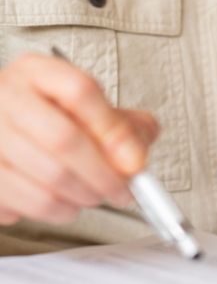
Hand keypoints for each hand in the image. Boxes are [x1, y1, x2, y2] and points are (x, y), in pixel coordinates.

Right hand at [0, 53, 158, 224]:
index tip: (135, 160)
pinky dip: (56, 211)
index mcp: (37, 73)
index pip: (80, 91)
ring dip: (84, 197)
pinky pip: (28, 203)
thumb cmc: (53, 119)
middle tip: (122, 190)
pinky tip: (64, 203)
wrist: (4, 128)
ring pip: (49, 177)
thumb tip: (136, 159)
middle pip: (64, 138)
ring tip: (94, 196)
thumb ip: (126, 127)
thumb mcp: (92, 110)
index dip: (113, 130)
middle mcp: (6, 97)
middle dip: (104, 175)